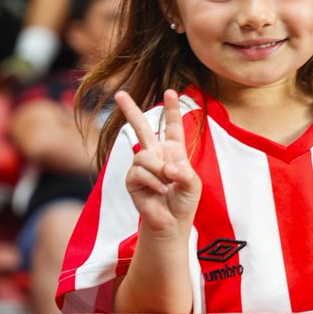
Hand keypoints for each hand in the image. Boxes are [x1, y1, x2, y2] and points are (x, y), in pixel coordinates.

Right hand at [115, 89, 200, 236]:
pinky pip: (139, 171)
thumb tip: (165, 169)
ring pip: (145, 156)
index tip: (171, 91)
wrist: (171, 222)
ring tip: (167, 185)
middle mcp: (156, 154)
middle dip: (131, 110)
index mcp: (173, 151)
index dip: (172, 109)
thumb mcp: (192, 184)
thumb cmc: (184, 201)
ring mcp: (142, 166)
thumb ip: (183, 173)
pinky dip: (153, 182)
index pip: (172, 127)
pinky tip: (159, 191)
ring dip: (159, 171)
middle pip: (142, 128)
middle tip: (120, 93)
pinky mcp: (132, 178)